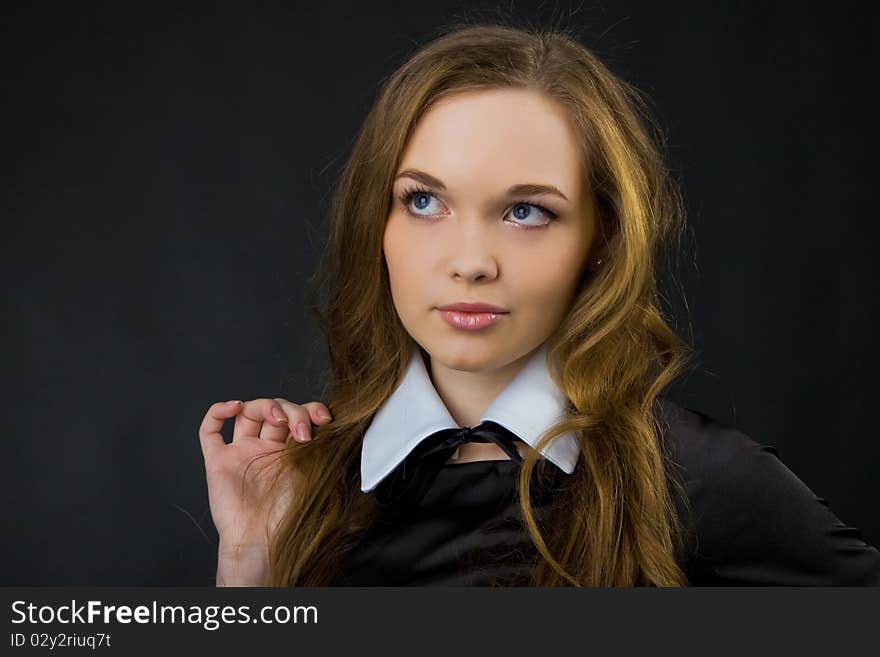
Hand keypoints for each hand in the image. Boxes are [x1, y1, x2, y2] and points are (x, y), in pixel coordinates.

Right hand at [198, 398, 332, 554]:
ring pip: (248, 412)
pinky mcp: (218, 461)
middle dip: (292, 412)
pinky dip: (218, 411)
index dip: (311, 410)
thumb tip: (332, 422)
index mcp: (291, 451)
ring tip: (276, 418)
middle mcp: (266, 448)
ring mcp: (241, 452)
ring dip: (264, 406)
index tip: (324, 419)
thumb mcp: (313, 475)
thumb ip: (319, 447)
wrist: (264, 541)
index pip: (299, 416)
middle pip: (276, 410)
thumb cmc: (289, 516)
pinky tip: (234, 407)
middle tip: (301, 431)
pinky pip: (209, 430)